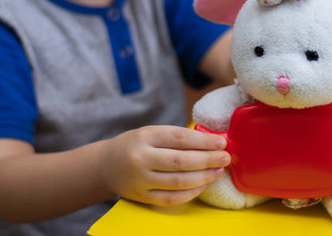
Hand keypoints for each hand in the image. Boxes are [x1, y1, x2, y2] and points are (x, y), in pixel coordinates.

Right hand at [101, 125, 230, 205]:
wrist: (106, 165)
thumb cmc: (136, 145)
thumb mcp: (151, 133)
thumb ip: (177, 137)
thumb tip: (211, 141)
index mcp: (145, 137)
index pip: (180, 138)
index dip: (204, 140)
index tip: (222, 141)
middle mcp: (141, 158)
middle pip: (180, 161)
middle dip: (207, 160)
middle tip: (225, 158)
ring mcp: (140, 180)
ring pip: (178, 182)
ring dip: (203, 177)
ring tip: (218, 171)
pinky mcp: (141, 197)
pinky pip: (171, 198)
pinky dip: (190, 193)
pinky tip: (203, 185)